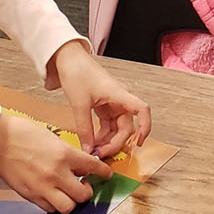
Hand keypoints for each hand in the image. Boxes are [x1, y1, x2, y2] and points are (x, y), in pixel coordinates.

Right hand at [0, 112, 111, 213]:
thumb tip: (77, 166)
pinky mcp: (30, 195)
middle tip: (84, 186)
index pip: (93, 167)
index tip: (106, 174)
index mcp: (64, 154)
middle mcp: (56, 173)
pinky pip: (49, 208)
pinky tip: (53, 196)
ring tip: (69, 193)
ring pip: (68, 207)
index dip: (103, 172)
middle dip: (87, 191)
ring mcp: (42, 187)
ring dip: (71, 201)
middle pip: (83, 194)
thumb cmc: (20, 133)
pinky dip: (54, 205)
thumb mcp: (51, 138)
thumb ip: (66, 154)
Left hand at [46, 39, 151, 158]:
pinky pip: (108, 125)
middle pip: (127, 126)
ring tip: (95, 150)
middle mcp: (120, 99)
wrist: (68, 59)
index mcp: (119, 94)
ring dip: (109, 140)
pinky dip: (103, 135)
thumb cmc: (77, 73)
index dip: (145, 127)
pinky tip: (93, 142)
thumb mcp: (79, 104)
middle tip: (101, 154)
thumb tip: (89, 149)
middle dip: (116, 142)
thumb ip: (85, 129)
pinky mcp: (104, 106)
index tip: (139, 143)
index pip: (142, 110)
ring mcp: (112, 103)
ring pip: (117, 127)